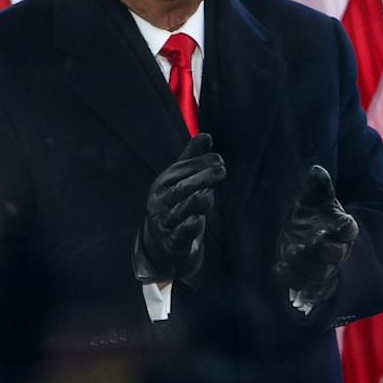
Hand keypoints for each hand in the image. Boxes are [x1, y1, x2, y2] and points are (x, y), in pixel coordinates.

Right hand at [133, 133, 224, 284]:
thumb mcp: (180, 182)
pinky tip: (199, 220)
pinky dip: (189, 226)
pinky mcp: (173, 243)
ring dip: (197, 201)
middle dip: (201, 178)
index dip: (200, 163)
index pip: (180, 170)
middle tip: (222, 171)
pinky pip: (180, 234)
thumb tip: (206, 135)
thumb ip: (192, 160)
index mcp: (163, 185)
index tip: (220, 160)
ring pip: (180, 211)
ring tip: (210, 195)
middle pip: (179, 189)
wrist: (160, 247)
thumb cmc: (174, 207)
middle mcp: (161, 202)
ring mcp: (165, 223)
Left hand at [273, 164, 357, 310]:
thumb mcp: (314, 196)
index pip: (348, 229)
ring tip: (290, 255)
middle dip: (322, 251)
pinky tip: (278, 269)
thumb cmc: (313, 212)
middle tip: (306, 243)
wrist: (306, 232)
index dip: (345, 227)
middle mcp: (336, 249)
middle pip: (335, 255)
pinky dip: (293, 280)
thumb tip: (316, 171)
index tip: (342, 220)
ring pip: (321, 273)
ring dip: (306, 267)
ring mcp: (323, 266)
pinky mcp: (307, 277)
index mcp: (342, 227)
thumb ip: (317, 186)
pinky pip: (305, 285)